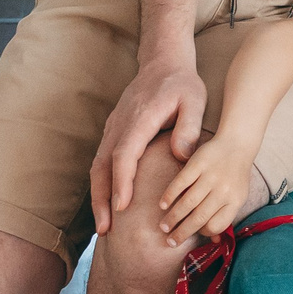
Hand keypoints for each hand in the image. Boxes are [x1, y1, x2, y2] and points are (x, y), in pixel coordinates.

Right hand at [90, 58, 207, 234]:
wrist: (162, 63)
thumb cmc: (182, 84)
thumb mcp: (194, 100)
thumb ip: (189, 127)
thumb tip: (182, 156)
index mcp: (139, 120)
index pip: (125, 155)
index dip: (122, 182)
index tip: (122, 208)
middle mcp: (119, 126)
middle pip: (103, 167)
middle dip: (102, 199)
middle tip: (105, 230)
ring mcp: (113, 129)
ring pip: (98, 167)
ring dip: (98, 196)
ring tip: (104, 227)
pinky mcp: (113, 133)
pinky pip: (103, 162)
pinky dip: (102, 185)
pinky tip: (108, 205)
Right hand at [157, 135, 254, 245]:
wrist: (237, 143)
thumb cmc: (235, 175)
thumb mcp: (237, 196)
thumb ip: (225, 215)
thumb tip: (213, 241)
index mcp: (236, 200)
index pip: (217, 224)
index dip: (204, 232)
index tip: (194, 233)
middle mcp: (224, 190)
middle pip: (200, 217)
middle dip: (182, 232)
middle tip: (170, 241)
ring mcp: (211, 176)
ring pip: (188, 202)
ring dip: (173, 217)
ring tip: (163, 226)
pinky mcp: (199, 163)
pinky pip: (180, 183)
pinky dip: (169, 195)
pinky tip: (162, 205)